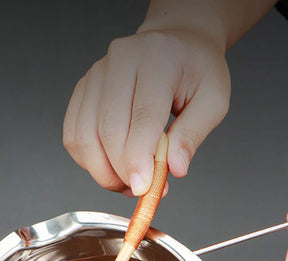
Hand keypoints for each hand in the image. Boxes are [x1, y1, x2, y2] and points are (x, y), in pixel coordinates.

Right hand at [63, 28, 229, 195]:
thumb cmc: (195, 71)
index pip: (142, 117)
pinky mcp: (82, 90)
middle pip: (108, 130)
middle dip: (122, 171)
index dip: (138, 158)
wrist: (175, 44)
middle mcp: (120, 62)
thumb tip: (174, 168)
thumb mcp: (213, 99)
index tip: (143, 188)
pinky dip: (88, 161)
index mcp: (157, 60)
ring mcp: (95, 75)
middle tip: (142, 189)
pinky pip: (73, 136)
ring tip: (127, 182)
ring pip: (84, 136)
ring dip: (102, 171)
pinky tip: (110, 167)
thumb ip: (193, 134)